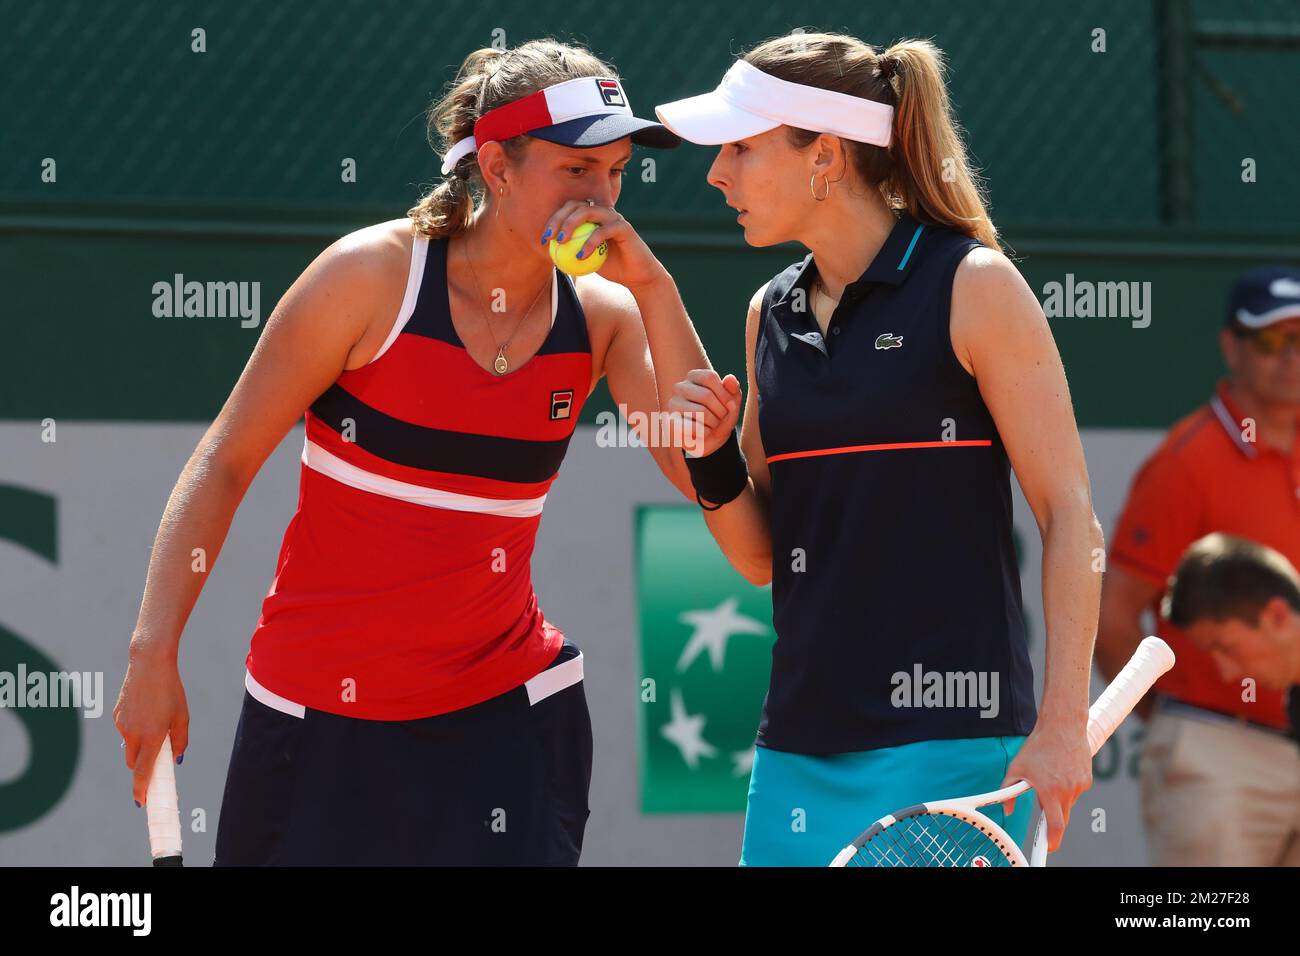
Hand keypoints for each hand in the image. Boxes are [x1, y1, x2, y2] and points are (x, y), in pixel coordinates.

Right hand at [114, 639, 188, 807]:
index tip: (141, 803)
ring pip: (129, 746)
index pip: (143, 772)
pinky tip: (146, 711)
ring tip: (156, 723)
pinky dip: (135, 730)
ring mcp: (121, 725)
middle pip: (134, 763)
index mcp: (151, 736)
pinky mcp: (116, 716)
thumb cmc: (171, 691)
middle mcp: (133, 734)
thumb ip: (180, 741)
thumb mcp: (182, 716)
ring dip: (140, 746)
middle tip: (156, 762)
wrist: (149, 665)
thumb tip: (176, 760)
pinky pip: (126, 731)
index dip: (141, 790)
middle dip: (142, 767)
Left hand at [540, 200, 666, 289]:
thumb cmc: (612, 268)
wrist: (637, 276)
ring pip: (589, 212)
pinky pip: (603, 231)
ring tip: (561, 242)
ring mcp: (614, 218)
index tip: (543, 239)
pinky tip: (580, 256)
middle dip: (559, 219)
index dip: (553, 220)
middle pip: (576, 206)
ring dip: (571, 224)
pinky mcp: (624, 227)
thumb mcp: (586, 261)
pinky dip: (590, 242)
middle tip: (550, 237)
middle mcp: (603, 212)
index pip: (569, 209)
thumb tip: (546, 252)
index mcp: (593, 217)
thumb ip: (570, 252)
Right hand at [667, 368, 741, 458]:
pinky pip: (694, 427)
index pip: (709, 377)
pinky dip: (705, 433)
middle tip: (721, 419)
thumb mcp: (732, 402)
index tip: (730, 405)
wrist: (711, 440)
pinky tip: (703, 433)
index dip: (724, 394)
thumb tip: (730, 378)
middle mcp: (679, 387)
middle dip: (721, 412)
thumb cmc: (720, 416)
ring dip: (714, 423)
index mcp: (693, 377)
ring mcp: (673, 405)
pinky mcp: (671, 423)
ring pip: (701, 412)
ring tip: (712, 425)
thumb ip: (734, 389)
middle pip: (706, 396)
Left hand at [999, 715, 1092, 853]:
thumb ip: (1009, 792)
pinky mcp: (1087, 779)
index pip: (1055, 825)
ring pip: (1068, 803)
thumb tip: (1007, 810)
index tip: (1048, 848)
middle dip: (1053, 820)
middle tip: (1043, 811)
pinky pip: (1075, 792)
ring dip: (1059, 799)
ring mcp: (1080, 785)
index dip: (1052, 840)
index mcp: (1050, 790)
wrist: (1062, 726)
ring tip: (1049, 777)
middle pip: (1062, 818)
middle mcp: (1068, 790)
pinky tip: (1060, 771)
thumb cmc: (1037, 746)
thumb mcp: (1016, 768)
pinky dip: (1067, 788)